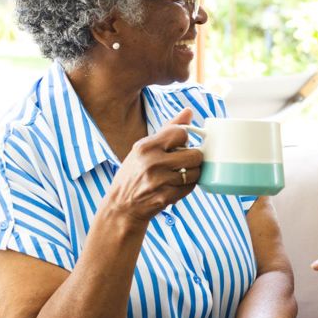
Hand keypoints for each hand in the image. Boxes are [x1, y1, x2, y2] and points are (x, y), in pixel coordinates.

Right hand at [102, 106, 202, 223]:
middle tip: (183, 162)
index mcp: (146, 146)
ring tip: (179, 174)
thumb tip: (189, 110)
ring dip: (191, 173)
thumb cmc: (134, 173)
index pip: (181, 133)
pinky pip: (190, 187)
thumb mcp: (144, 148)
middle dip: (192, 158)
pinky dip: (186, 186)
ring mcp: (159, 181)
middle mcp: (152, 163)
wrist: (121, 206)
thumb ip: (168, 129)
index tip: (179, 145)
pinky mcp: (166, 197)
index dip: (184, 139)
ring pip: (195, 172)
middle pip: (195, 154)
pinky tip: (175, 186)